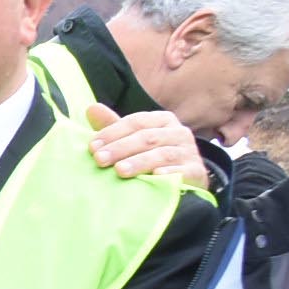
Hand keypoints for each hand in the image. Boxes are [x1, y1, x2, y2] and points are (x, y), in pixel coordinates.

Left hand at [85, 102, 206, 186]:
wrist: (185, 180)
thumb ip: (113, 127)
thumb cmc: (151, 157)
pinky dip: (169, 173)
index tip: (92, 146)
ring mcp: (189, 152)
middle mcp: (178, 133)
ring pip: (162, 154)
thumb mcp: (133, 140)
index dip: (113, 132)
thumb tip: (91, 108)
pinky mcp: (196, 171)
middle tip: (99, 159)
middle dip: (121, 148)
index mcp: (162, 120)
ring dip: (140, 162)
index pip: (136, 122)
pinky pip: (183, 171)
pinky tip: (155, 177)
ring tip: (120, 171)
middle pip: (147, 137)